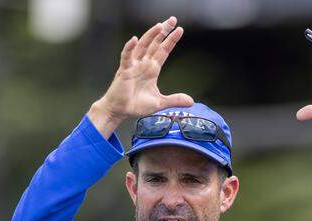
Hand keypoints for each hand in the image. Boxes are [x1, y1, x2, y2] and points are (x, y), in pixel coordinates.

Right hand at [88, 17, 193, 137]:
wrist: (120, 111)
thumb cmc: (136, 105)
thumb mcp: (159, 103)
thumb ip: (174, 100)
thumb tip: (191, 102)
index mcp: (152, 69)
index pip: (163, 51)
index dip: (171, 40)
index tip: (180, 30)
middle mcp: (143, 64)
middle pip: (155, 44)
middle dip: (163, 31)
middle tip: (172, 19)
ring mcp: (133, 65)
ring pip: (142, 46)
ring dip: (150, 35)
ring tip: (159, 26)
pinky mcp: (124, 70)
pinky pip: (126, 57)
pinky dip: (129, 48)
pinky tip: (133, 40)